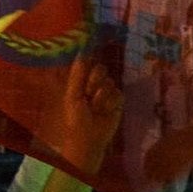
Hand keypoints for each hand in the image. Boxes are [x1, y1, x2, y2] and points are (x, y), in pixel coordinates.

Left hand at [54, 59, 123, 175]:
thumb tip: (81, 52)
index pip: (89, 64)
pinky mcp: (118, 102)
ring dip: (102, 96)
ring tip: (96, 108)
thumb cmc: (76, 119)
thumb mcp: (73, 96)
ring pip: (110, 82)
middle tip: (89, 94)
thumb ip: (78, 75)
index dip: (89, 68)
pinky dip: (111, 103)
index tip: (84, 74)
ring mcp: (107, 93)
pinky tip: (106, 111)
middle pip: (101, 69)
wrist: (89, 139)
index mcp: (82, 83)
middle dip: (95, 81)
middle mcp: (95, 85)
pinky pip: (119, 93)